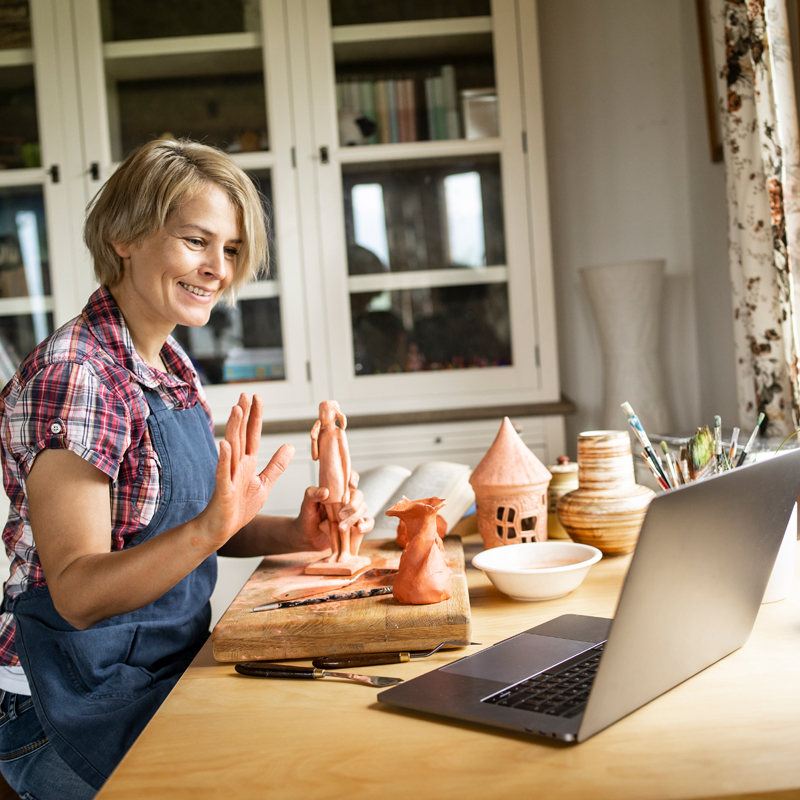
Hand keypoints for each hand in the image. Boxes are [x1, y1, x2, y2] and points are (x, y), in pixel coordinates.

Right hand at [200, 394, 293, 547]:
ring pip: (233, 449)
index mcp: (248, 463)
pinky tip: (225, 445)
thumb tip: (290, 445)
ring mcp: (229, 477)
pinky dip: (225, 459)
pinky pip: (224, 473)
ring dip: (235, 430)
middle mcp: (237, 466)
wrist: (221, 529)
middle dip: (243, 415)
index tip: (256, 397)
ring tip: (237, 410)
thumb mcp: (264, 484)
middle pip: (241, 436)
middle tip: (245, 395)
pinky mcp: (224, 491)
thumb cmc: (240, 507)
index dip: (255, 417)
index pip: (252, 435)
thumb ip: (276, 465)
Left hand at [290, 480, 373, 551]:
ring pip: (363, 508)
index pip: (348, 477)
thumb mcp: (306, 505)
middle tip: (340, 515)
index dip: (353, 477)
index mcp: (336, 490)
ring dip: (355, 518)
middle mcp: (346, 499)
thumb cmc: (308, 517)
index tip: (351, 485)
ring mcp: (352, 512)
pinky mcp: (356, 526)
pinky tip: (359, 529)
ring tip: (341, 528)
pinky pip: (368, 523)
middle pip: (359, 495)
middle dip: (353, 505)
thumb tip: (326, 492)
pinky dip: (367, 525)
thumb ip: (312, 495)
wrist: (308, 538)